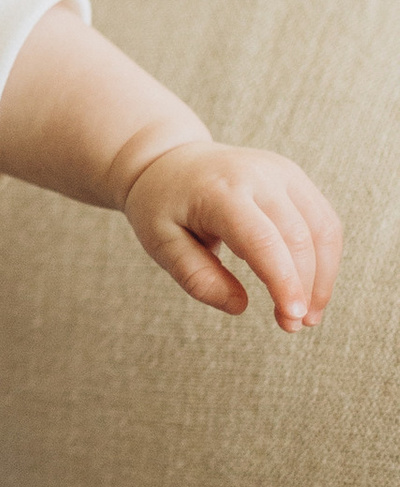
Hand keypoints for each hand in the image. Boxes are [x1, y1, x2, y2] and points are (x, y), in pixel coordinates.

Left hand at [122, 139, 340, 331]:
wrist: (170, 159)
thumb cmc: (163, 205)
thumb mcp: (161, 243)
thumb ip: (196, 276)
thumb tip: (239, 306)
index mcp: (220, 191)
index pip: (263, 240)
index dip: (284, 282)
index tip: (292, 319)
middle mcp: (258, 174)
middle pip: (299, 236)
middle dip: (305, 287)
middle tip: (292, 326)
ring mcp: (282, 172)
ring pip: (323, 228)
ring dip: (323, 277)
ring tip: (308, 316)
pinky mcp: (294, 177)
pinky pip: (324, 220)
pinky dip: (325, 258)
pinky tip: (311, 287)